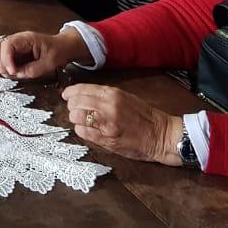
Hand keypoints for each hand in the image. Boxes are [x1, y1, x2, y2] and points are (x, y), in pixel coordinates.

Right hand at [0, 28, 91, 80]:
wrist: (63, 47)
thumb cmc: (58, 51)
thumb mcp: (49, 63)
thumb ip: (32, 70)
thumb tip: (17, 74)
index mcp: (26, 39)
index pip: (7, 44)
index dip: (6, 59)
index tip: (12, 71)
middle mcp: (17, 40)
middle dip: (0, 62)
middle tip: (10, 73)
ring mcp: (15, 46)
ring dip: (0, 64)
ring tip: (11, 73)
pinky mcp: (14, 52)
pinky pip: (1, 57)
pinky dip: (3, 66)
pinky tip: (12, 72)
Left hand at [61, 84, 182, 165]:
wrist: (161, 135)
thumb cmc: (145, 117)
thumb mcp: (126, 98)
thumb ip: (105, 96)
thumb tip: (84, 95)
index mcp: (113, 94)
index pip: (82, 89)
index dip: (71, 92)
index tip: (66, 95)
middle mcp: (107, 106)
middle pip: (76, 102)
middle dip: (72, 106)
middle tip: (75, 110)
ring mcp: (106, 123)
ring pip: (76, 116)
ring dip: (76, 118)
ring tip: (82, 121)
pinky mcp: (106, 139)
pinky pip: (83, 132)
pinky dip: (81, 130)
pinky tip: (87, 130)